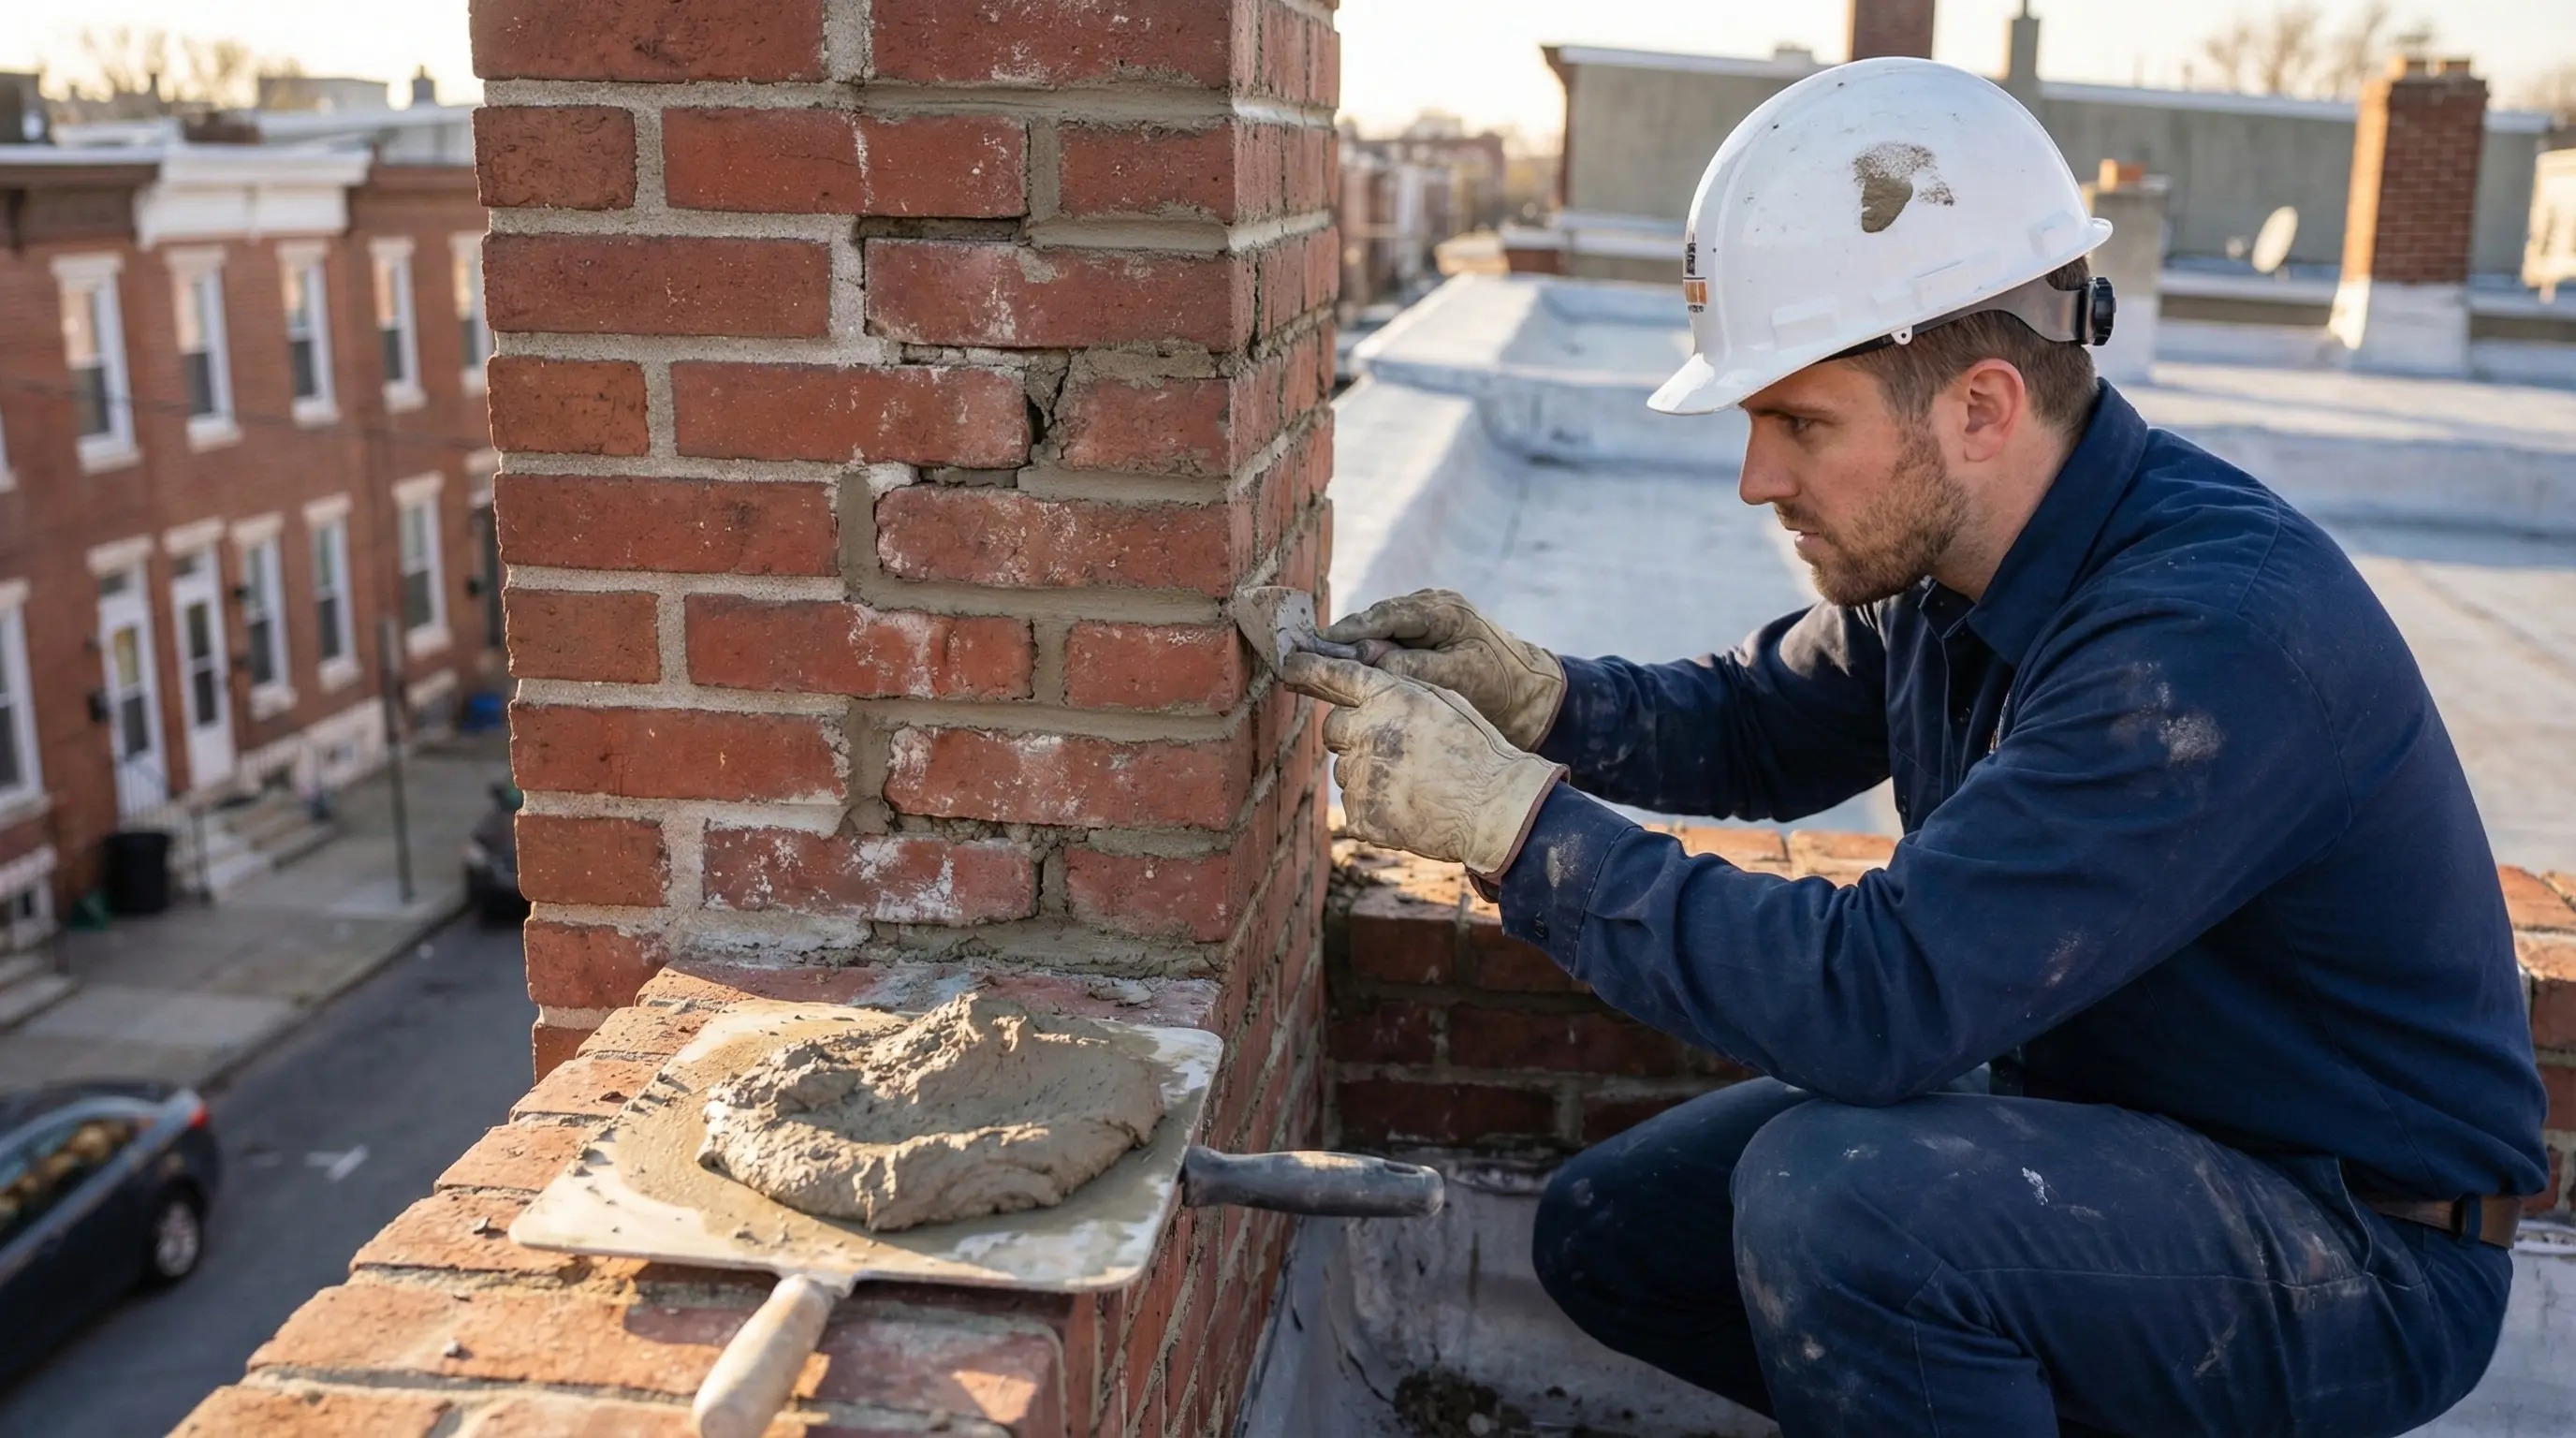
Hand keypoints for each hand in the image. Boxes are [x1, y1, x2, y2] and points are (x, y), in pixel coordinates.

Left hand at [1282, 652, 1564, 875]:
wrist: (1494, 808)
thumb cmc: (1475, 750)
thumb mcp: (1442, 701)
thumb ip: (1397, 690)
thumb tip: (1361, 683)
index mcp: (1390, 696)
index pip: (1334, 675)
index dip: (1308, 670)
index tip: (1290, 666)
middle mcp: (1368, 730)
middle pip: (1333, 729)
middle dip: (1353, 737)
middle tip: (1394, 751)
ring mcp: (1362, 775)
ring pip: (1345, 770)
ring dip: (1368, 774)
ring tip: (1413, 782)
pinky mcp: (1361, 814)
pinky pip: (1355, 806)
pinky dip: (1375, 808)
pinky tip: (1409, 807)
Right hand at [1321, 590, 1564, 749]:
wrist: (1530, 693)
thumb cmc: (1500, 686)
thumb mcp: (1460, 676)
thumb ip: (1414, 665)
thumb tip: (1369, 657)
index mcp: (1443, 610)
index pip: (1387, 615)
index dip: (1350, 629)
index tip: (1318, 642)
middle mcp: (1430, 607)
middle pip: (1375, 619)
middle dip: (1341, 637)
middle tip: (1303, 653)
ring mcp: (1426, 619)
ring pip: (1377, 631)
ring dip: (1349, 647)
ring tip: (1313, 662)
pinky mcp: (1422, 637)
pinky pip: (1386, 642)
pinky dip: (1365, 655)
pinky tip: (1340, 670)